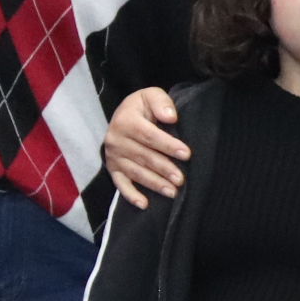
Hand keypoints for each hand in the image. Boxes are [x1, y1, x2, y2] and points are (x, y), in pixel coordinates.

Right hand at [103, 87, 187, 207]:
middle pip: (143, 157)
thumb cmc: (142, 108)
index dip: (167, 145)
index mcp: (126, 120)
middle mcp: (116, 140)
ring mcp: (113, 157)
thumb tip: (171, 117)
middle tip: (181, 179)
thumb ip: (161, 102)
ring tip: (172, 192)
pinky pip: (121, 184)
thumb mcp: (150, 96)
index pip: (148, 135)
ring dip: (154, 184)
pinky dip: (131, 196)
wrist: (122, 117)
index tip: (186, 154)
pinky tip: (144, 204)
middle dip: (164, 169)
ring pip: (136, 172)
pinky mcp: (113, 169)